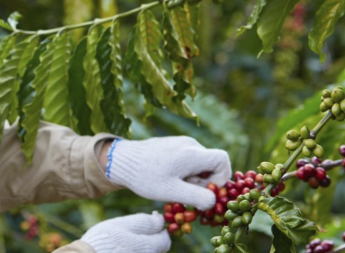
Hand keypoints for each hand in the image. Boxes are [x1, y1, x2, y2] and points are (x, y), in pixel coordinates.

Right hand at [81, 212, 170, 252]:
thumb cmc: (102, 241)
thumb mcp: (123, 225)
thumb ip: (145, 222)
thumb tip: (160, 219)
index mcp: (149, 248)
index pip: (165, 239)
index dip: (159, 228)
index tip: (151, 219)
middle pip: (157, 248)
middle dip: (150, 238)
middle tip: (135, 230)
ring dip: (141, 246)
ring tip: (123, 241)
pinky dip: (132, 252)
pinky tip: (120, 249)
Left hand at [105, 136, 230, 209]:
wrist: (122, 161)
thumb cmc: (146, 177)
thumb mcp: (172, 191)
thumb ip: (197, 197)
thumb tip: (214, 201)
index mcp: (192, 153)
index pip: (223, 160)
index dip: (221, 178)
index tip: (206, 191)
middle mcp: (190, 144)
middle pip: (211, 164)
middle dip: (204, 182)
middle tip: (184, 192)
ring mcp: (181, 143)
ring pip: (200, 163)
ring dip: (193, 178)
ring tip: (173, 186)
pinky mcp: (173, 145)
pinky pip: (189, 160)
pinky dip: (185, 172)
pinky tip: (167, 179)